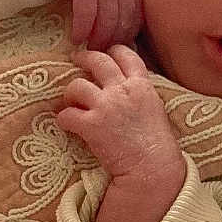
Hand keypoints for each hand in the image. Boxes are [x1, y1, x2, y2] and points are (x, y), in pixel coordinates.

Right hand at [41, 0, 143, 49]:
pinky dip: (82, 30)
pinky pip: (87, 15)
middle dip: (111, 43)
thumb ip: (118, 2)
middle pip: (122, 24)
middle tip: (99, 55)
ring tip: (88, 49)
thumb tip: (125, 39)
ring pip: (106, 23)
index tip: (114, 52)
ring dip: (97, 40)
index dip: (126, 40)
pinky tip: (75, 37)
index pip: (136, 20)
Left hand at [55, 46, 179, 183]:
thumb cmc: (157, 146)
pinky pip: (66, 115)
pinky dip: (63, 120)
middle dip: (84, 58)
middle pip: (98, 61)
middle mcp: (123, 90)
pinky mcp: (91, 125)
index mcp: (142, 86)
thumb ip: (140, 94)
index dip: (112, 51)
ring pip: (76, 85)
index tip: (105, 54)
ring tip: (71, 102)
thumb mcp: (155, 110)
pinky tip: (67, 125)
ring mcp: (106, 106)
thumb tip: (126, 88)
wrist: (153, 169)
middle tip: (76, 60)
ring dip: (70, 94)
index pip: (126, 54)